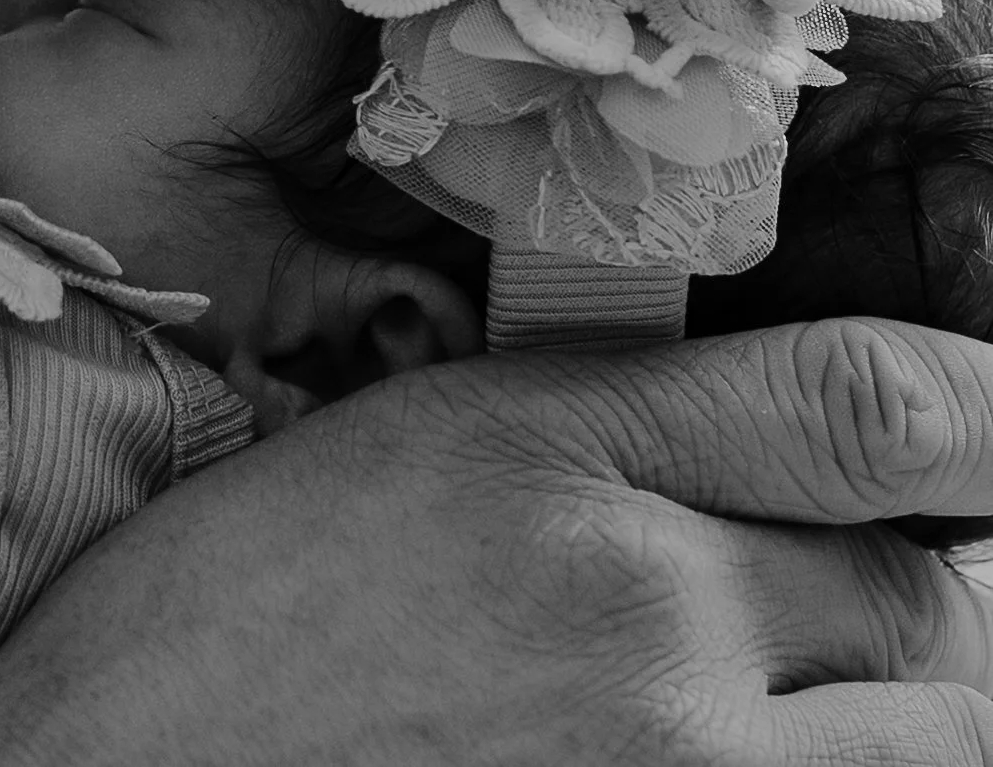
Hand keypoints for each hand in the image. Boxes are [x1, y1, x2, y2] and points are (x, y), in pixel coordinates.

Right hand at [0, 319, 992, 765]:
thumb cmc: (227, 615)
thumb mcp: (403, 443)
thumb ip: (615, 428)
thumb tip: (818, 437)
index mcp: (561, 475)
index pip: (870, 413)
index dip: (984, 409)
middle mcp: (645, 634)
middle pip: (939, 607)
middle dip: (916, 590)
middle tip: (840, 595)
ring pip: (937, 740)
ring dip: (915, 710)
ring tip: (797, 694)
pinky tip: (731, 741)